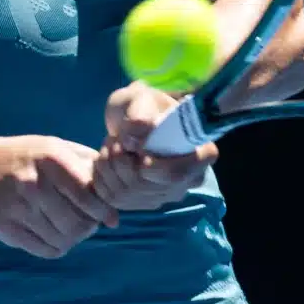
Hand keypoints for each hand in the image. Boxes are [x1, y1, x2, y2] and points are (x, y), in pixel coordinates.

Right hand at [0, 136, 120, 258]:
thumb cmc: (28, 158)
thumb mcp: (56, 148)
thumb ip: (89, 165)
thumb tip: (117, 202)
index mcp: (51, 159)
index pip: (88, 195)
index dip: (103, 211)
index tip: (108, 217)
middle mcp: (33, 183)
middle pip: (78, 223)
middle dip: (88, 228)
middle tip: (87, 224)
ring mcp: (17, 206)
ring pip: (63, 240)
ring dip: (72, 239)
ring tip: (69, 228)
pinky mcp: (6, 227)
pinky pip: (45, 250)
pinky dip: (56, 247)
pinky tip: (52, 234)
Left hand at [93, 82, 218, 211]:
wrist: (132, 122)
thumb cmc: (145, 107)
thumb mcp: (143, 99)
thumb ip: (140, 114)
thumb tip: (134, 138)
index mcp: (201, 153)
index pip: (189, 171)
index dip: (162, 168)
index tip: (141, 153)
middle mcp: (188, 180)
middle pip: (155, 186)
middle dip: (126, 162)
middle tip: (116, 140)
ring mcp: (165, 195)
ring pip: (131, 192)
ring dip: (111, 165)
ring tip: (111, 144)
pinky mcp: (142, 204)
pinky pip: (115, 197)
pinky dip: (102, 176)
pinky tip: (107, 158)